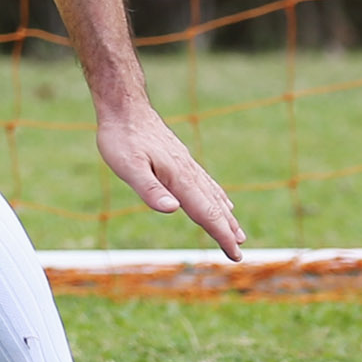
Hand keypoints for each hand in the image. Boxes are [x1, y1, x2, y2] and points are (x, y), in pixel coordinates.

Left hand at [95, 105, 246, 261]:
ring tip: (238, 233)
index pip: (205, 212)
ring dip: (226, 216)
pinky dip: (218, 197)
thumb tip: (172, 209)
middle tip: (239, 252)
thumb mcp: (128, 166)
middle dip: (227, 230)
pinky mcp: (181, 159)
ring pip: (212, 195)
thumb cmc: (122, 138)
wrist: (125, 107)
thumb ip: (149, 189)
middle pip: (213, 206)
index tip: (235, 254)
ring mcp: (186, 165)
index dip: (221, 235)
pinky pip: (206, 183)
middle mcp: (188, 172)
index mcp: (178, 178)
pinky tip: (223, 201)